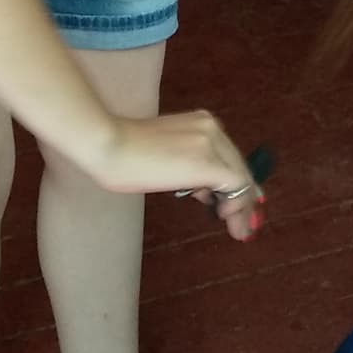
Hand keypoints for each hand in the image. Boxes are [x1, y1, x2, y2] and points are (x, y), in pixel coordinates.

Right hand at [92, 112, 264, 243]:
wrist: (107, 145)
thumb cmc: (122, 153)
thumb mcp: (163, 155)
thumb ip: (187, 167)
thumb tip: (207, 191)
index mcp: (200, 123)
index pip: (228, 156)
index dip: (236, 182)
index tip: (236, 202)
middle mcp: (211, 128)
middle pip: (238, 166)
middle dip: (244, 197)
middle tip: (245, 223)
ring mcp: (210, 143)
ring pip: (240, 177)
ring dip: (241, 206)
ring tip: (240, 229)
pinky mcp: (207, 163)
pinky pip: (235, 185)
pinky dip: (237, 205)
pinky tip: (228, 220)